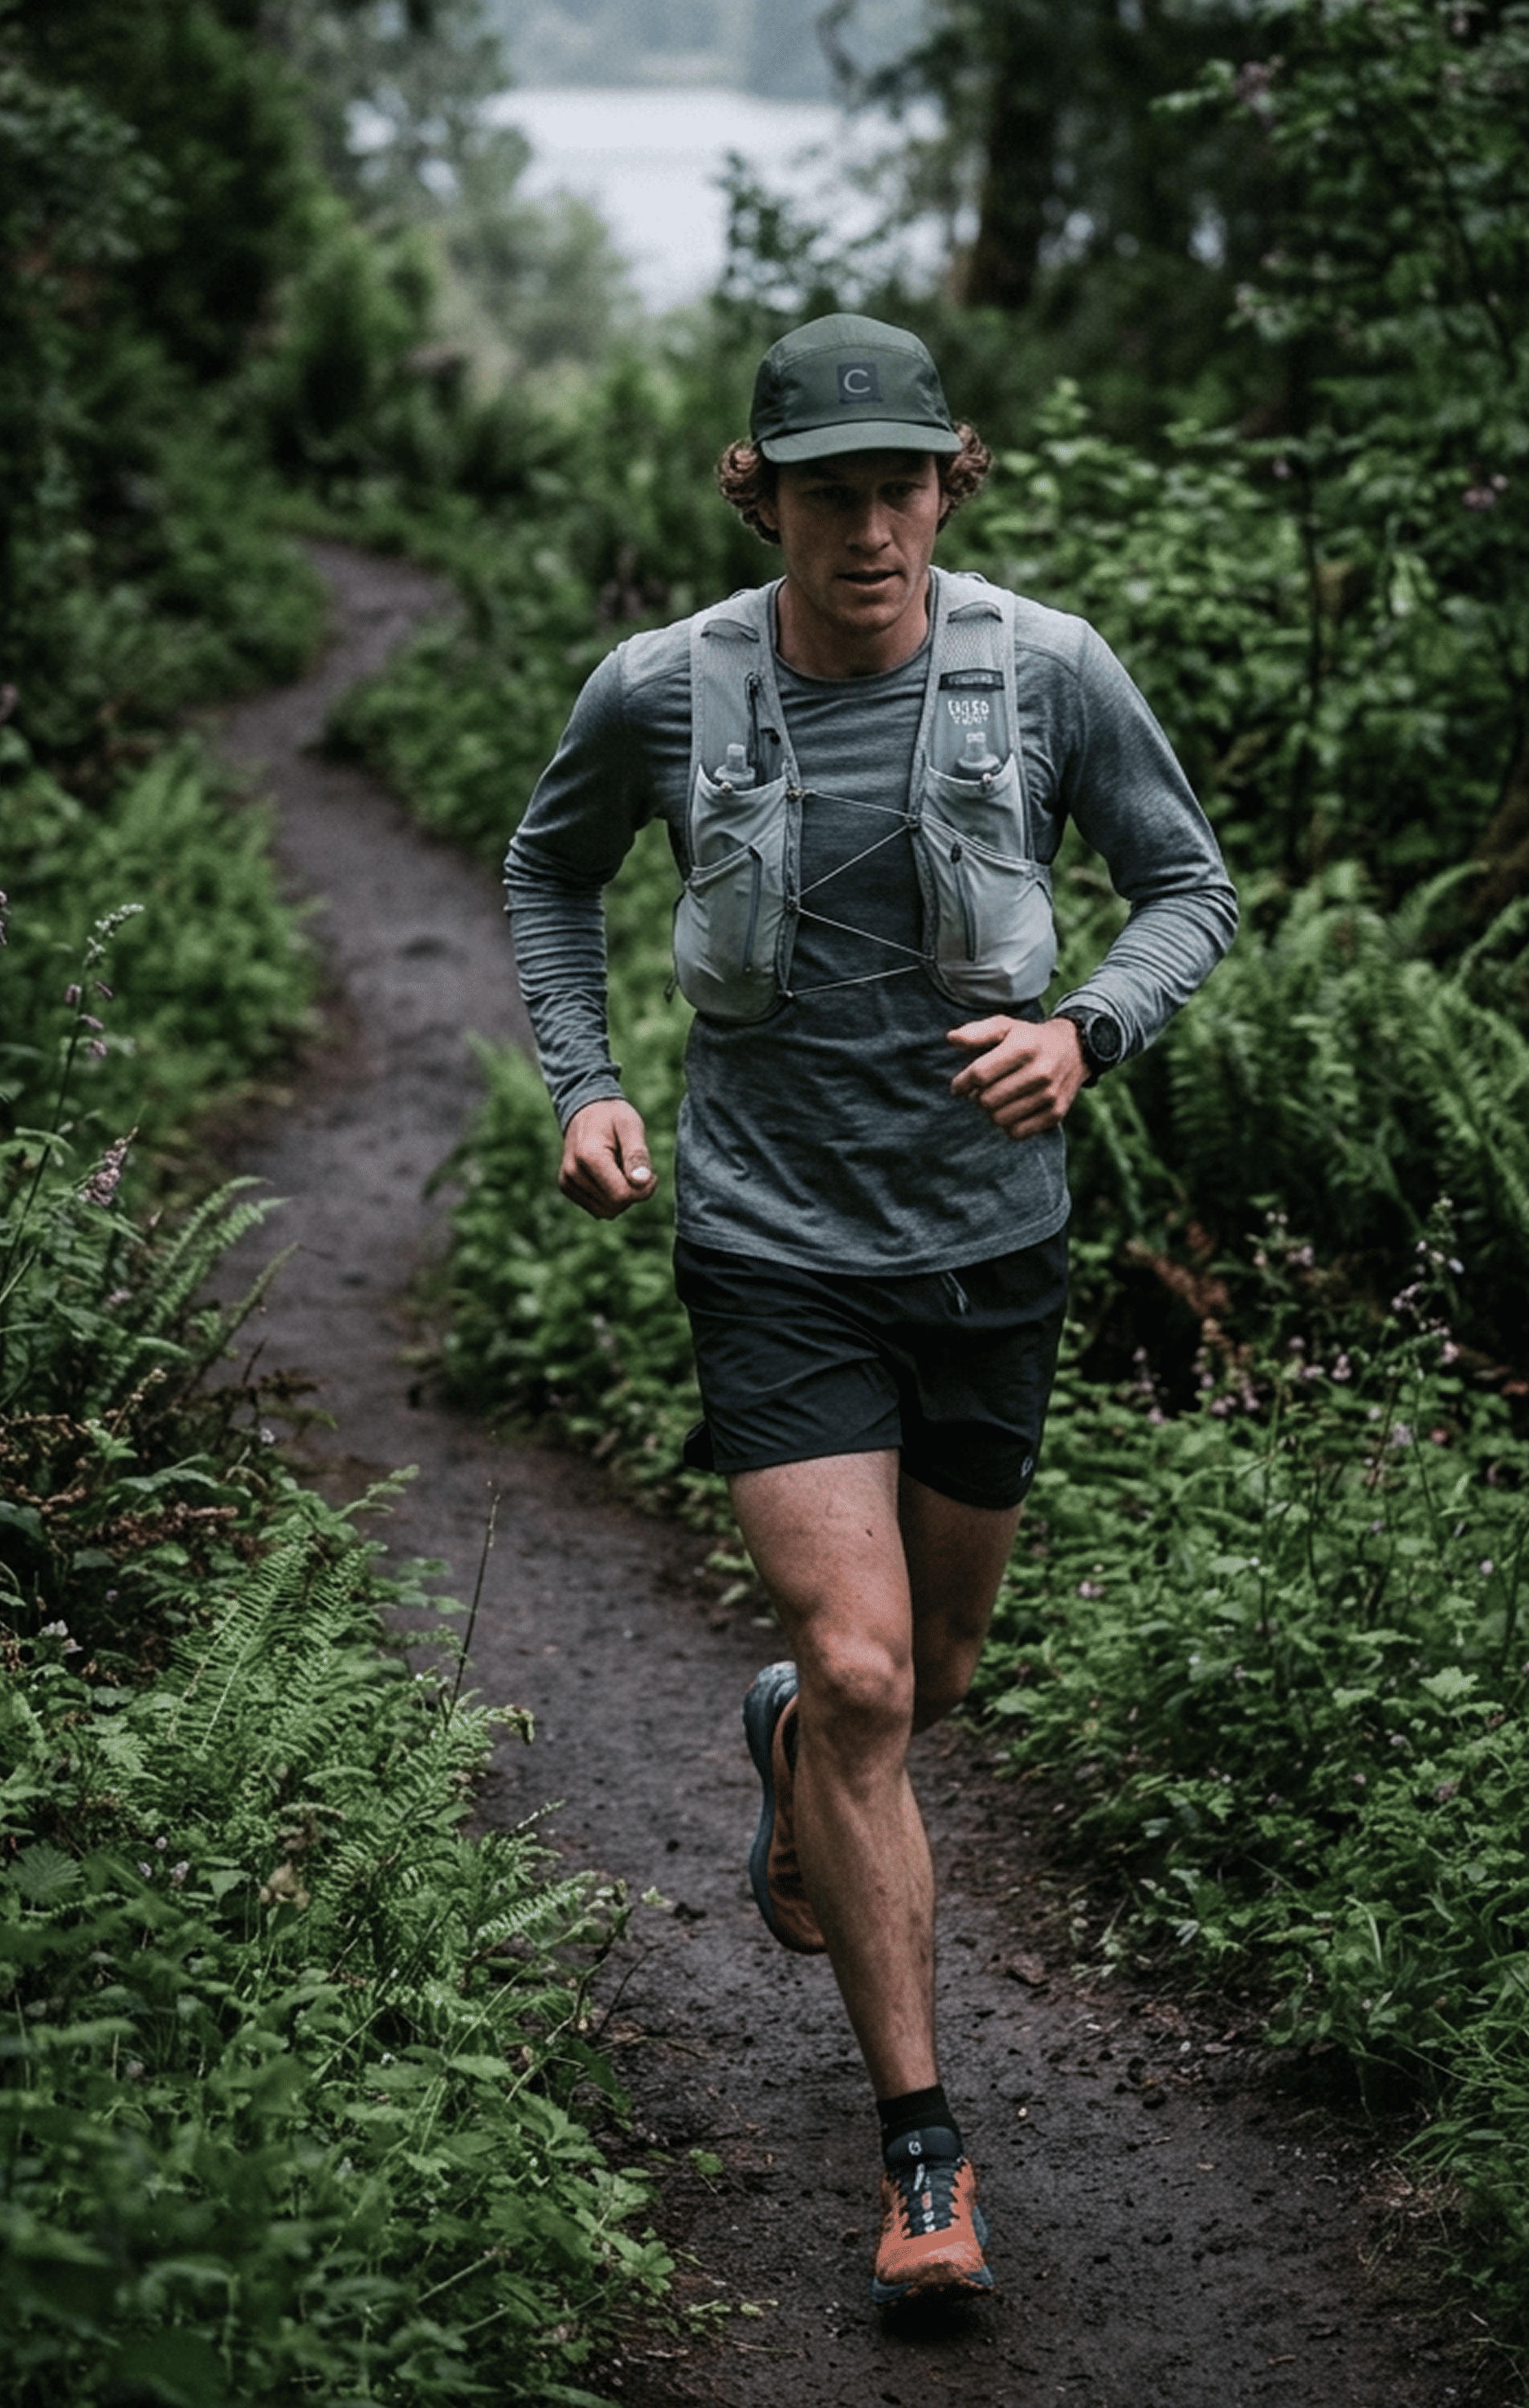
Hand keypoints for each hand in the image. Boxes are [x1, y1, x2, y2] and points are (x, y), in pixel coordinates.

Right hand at [559, 1099, 656, 1218]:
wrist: (585, 1110)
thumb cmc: (613, 1117)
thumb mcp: (631, 1127)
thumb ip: (637, 1154)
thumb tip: (642, 1182)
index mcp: (588, 1156)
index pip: (621, 1195)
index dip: (644, 1190)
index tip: (651, 1174)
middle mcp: (572, 1172)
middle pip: (614, 1206)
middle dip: (633, 1193)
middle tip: (636, 1169)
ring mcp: (567, 1182)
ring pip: (606, 1212)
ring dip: (621, 1197)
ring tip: (621, 1171)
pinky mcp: (567, 1188)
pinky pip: (597, 1209)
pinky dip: (609, 1198)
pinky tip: (610, 1176)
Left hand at [946, 1015, 1087, 1138]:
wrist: (1075, 1049)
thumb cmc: (1028, 1038)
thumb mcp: (1004, 1026)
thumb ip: (976, 1032)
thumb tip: (951, 1039)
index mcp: (1024, 1047)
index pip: (979, 1074)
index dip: (961, 1083)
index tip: (959, 1085)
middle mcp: (1040, 1072)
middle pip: (986, 1101)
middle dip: (976, 1097)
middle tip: (981, 1091)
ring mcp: (1050, 1095)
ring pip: (999, 1119)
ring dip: (991, 1112)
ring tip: (996, 1099)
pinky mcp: (1055, 1114)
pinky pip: (1016, 1133)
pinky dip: (1007, 1125)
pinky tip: (1010, 1110)